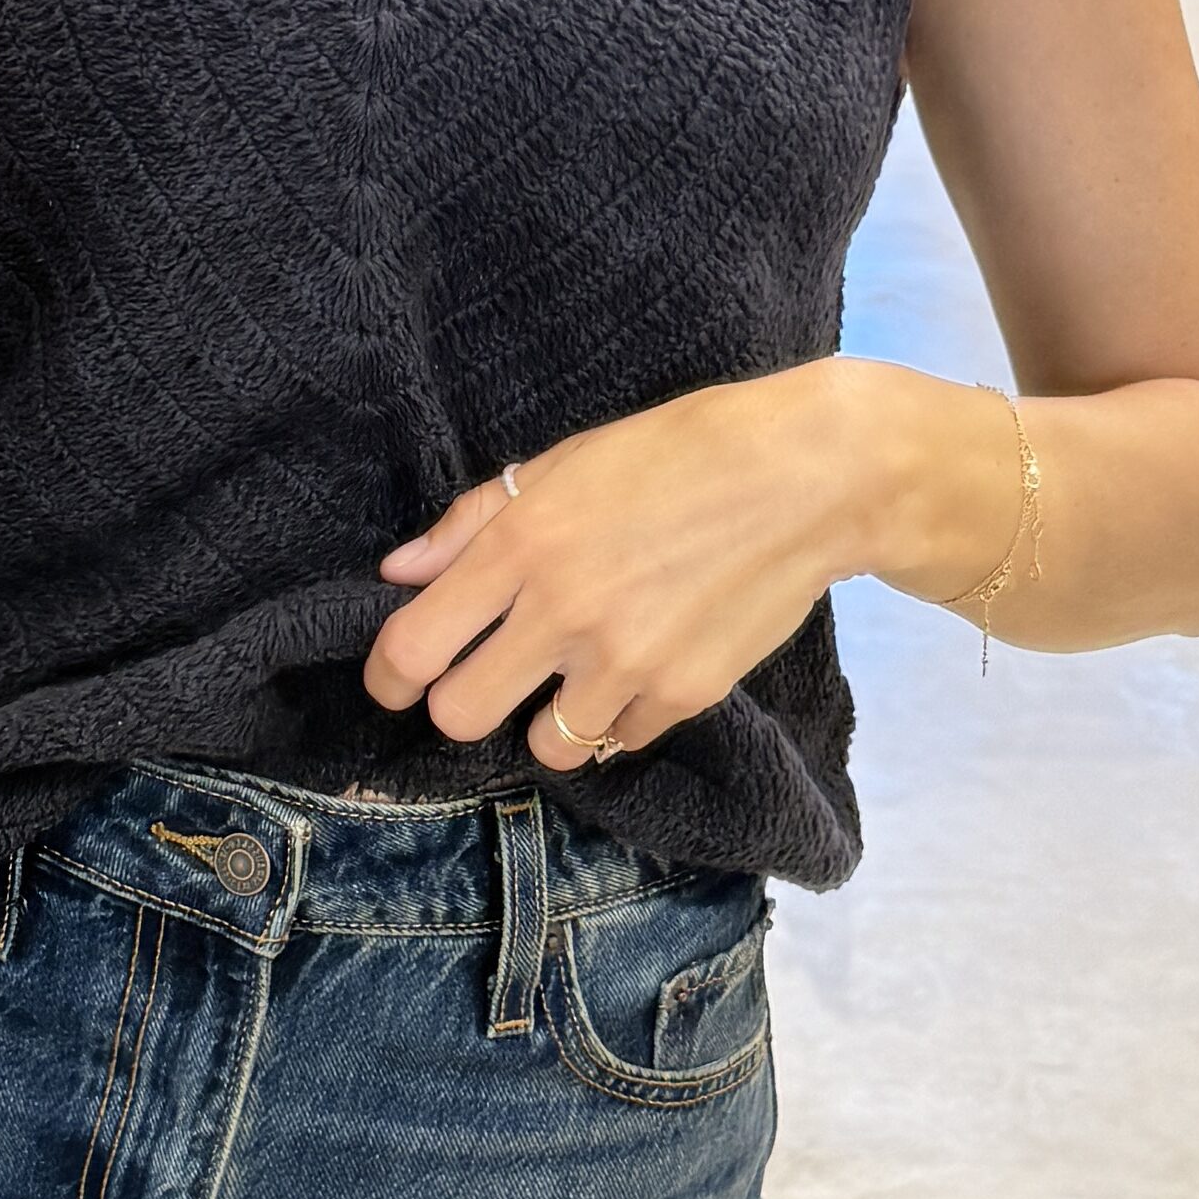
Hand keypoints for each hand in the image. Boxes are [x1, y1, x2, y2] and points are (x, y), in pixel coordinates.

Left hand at [368, 370, 908, 768]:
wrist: (809, 478)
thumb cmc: (681, 452)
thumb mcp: (566, 462)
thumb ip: (474, 523)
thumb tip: (400, 574)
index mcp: (523, 544)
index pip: (414, 647)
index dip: (390, 677)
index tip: (396, 682)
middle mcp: (563, 612)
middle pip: (460, 716)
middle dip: (461, 705)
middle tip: (486, 680)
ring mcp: (625, 662)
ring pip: (545, 745)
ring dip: (549, 718)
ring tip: (578, 674)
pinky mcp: (682, 695)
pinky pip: (619, 741)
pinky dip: (619, 717)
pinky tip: (640, 666)